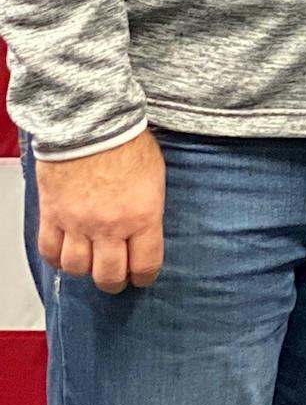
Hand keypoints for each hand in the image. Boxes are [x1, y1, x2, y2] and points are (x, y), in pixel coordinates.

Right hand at [34, 129, 166, 292]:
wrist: (92, 123)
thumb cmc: (127, 141)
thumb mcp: (156, 176)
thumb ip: (149, 208)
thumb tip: (146, 228)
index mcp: (142, 216)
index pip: (145, 263)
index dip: (144, 276)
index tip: (142, 277)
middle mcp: (109, 226)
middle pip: (109, 274)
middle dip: (115, 282)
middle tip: (116, 279)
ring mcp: (78, 223)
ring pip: (77, 268)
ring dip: (85, 271)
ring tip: (91, 266)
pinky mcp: (53, 215)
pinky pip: (49, 250)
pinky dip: (56, 258)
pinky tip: (64, 255)